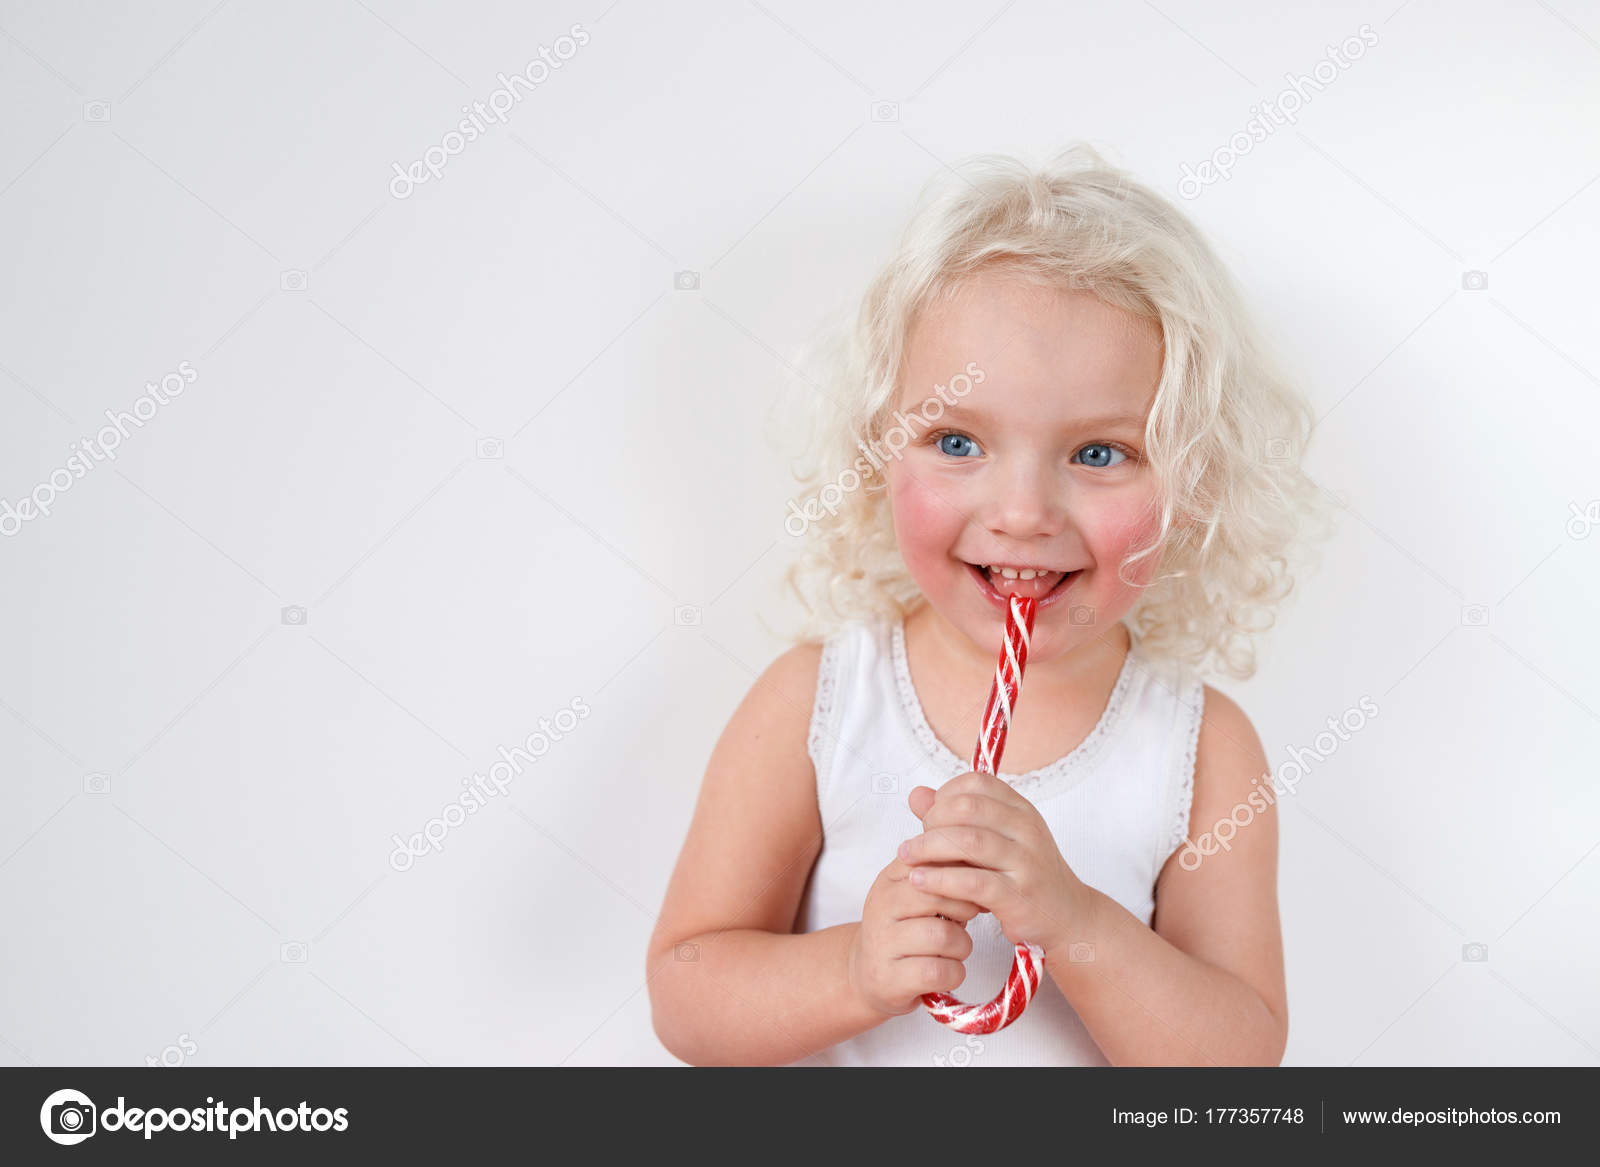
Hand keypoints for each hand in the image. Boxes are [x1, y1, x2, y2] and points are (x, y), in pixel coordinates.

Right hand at [846, 856, 985, 1018]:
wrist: (870, 976)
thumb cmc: (906, 931)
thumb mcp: (917, 895)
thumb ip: (942, 874)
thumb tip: (983, 860)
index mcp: (890, 880)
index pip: (931, 861)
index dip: (962, 874)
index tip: (975, 885)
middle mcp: (880, 907)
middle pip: (936, 895)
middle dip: (964, 909)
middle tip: (966, 919)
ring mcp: (882, 943)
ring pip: (942, 936)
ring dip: (962, 946)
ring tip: (955, 949)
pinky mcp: (889, 978)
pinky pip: (938, 971)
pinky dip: (953, 973)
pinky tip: (947, 971)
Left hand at [897, 771, 1088, 956]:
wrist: (1067, 917)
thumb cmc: (1023, 876)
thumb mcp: (993, 840)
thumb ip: (954, 817)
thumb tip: (916, 794)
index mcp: (1021, 809)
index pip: (975, 783)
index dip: (944, 796)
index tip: (929, 818)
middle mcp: (1026, 828)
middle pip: (966, 808)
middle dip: (932, 822)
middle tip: (914, 842)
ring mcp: (1026, 861)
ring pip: (967, 841)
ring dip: (927, 848)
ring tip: (906, 858)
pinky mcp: (1019, 895)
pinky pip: (973, 882)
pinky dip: (940, 880)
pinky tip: (919, 881)